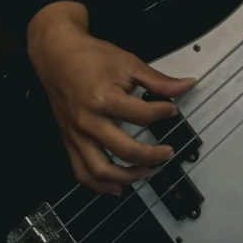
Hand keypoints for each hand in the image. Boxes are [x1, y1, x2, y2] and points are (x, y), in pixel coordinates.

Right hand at [26, 1, 195, 195]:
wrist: (57, 55)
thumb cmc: (91, 57)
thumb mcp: (128, 62)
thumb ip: (158, 80)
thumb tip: (186, 85)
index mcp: (104, 99)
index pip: (142, 116)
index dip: (164, 113)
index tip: (172, 110)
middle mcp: (88, 121)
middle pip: (125, 150)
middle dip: (152, 155)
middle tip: (167, 153)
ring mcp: (76, 134)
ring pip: (100, 171)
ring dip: (126, 178)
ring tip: (145, 173)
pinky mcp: (68, 141)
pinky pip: (81, 172)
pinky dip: (99, 185)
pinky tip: (116, 187)